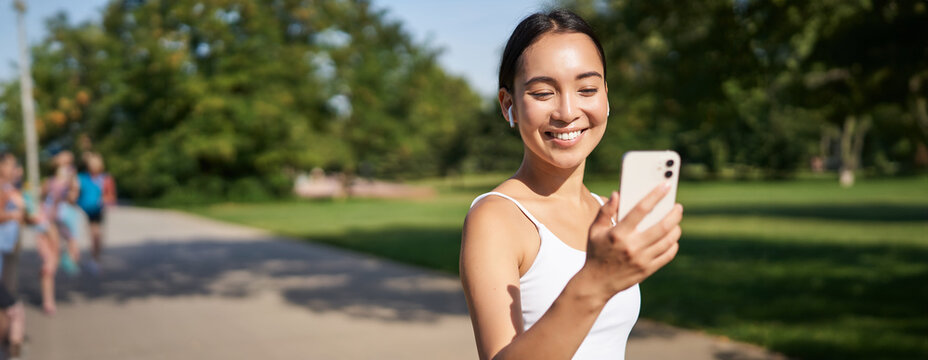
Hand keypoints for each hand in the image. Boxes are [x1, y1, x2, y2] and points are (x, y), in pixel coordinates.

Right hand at [582, 183, 682, 299]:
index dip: (655, 195)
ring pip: (667, 241)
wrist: (596, 283)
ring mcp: (641, 260)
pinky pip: (667, 255)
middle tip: (678, 207)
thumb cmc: (596, 252)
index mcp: (618, 233)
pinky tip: (672, 238)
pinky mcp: (647, 270)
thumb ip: (605, 211)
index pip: (641, 210)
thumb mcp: (594, 230)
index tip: (666, 185)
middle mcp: (632, 246)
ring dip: (675, 228)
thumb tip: (617, 194)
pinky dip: (673, 245)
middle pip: (661, 226)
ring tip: (676, 221)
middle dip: (673, 214)